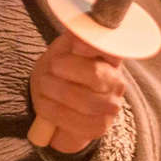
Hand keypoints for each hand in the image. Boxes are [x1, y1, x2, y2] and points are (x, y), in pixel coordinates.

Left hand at [29, 33, 126, 153]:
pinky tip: (44, 104)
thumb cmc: (59, 71)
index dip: (95, 46)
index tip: (76, 44)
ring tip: (44, 86)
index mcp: (110, 58)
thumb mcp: (62, 49)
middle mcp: (116, 82)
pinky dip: (52, 111)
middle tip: (49, 69)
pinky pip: (74, 121)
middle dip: (63, 70)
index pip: (112, 49)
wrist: (53, 103)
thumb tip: (78, 33)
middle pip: (94, 74)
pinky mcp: (98, 128)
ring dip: (54, 91)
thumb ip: (72, 39)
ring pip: (84, 100)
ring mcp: (110, 107)